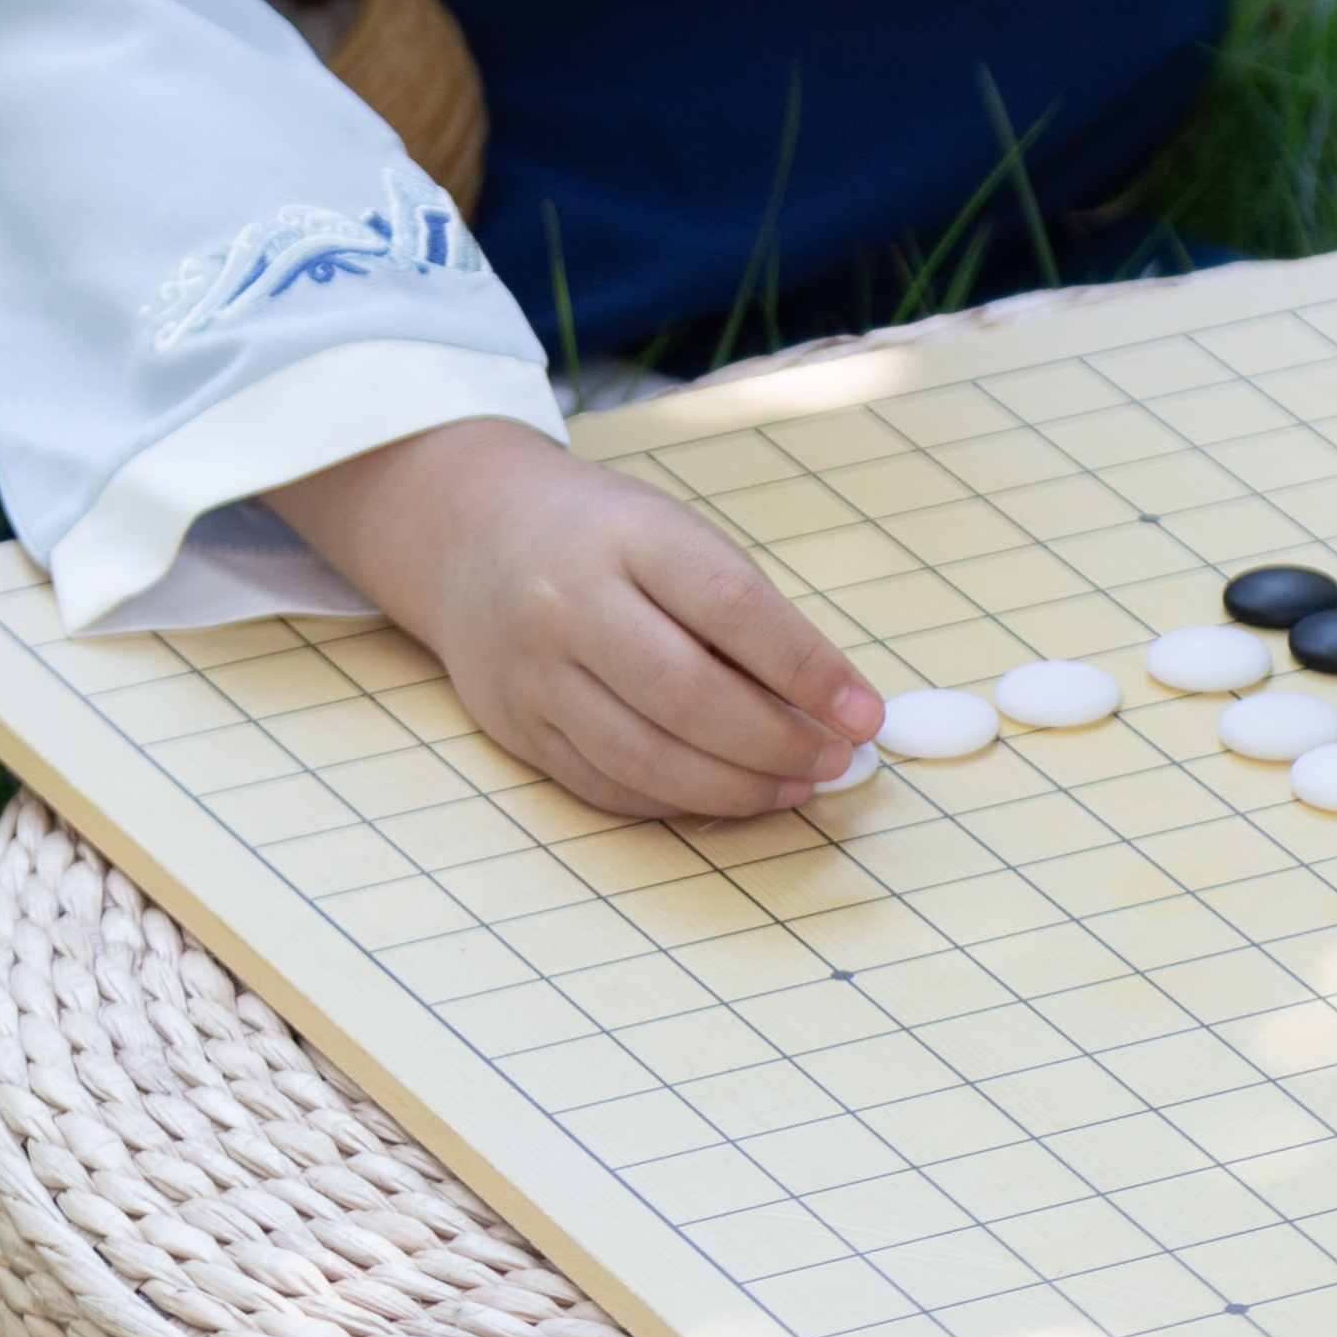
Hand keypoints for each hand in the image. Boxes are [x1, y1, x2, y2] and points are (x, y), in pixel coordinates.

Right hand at [268, 414, 881, 824]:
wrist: (474, 536)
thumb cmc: (606, 538)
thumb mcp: (677, 537)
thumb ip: (745, 616)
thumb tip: (829, 707)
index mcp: (628, 536)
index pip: (731, 606)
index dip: (807, 668)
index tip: (863, 712)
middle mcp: (569, 603)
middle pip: (686, 695)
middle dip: (776, 741)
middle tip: (835, 760)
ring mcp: (534, 672)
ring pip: (644, 756)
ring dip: (734, 787)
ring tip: (795, 785)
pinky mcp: (517, 728)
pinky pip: (608, 785)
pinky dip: (678, 801)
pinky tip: (729, 795)